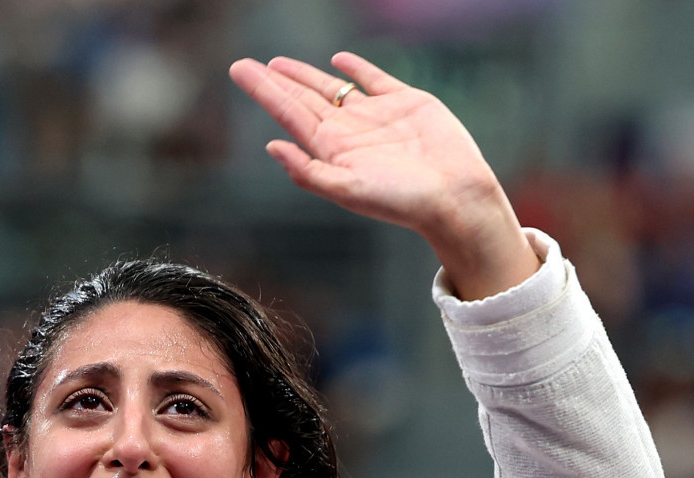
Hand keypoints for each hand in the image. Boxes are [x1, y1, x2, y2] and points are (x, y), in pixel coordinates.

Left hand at [229, 52, 539, 300]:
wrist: (454, 195)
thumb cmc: (401, 201)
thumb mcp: (347, 191)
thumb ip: (307, 172)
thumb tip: (270, 147)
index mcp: (330, 150)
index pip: (288, 113)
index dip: (264, 91)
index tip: (239, 70)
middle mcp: (348, 132)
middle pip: (302, 99)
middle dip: (274, 82)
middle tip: (244, 65)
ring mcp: (375, 116)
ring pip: (332, 88)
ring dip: (305, 75)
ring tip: (278, 64)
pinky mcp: (405, 103)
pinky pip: (374, 79)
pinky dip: (356, 68)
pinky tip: (339, 60)